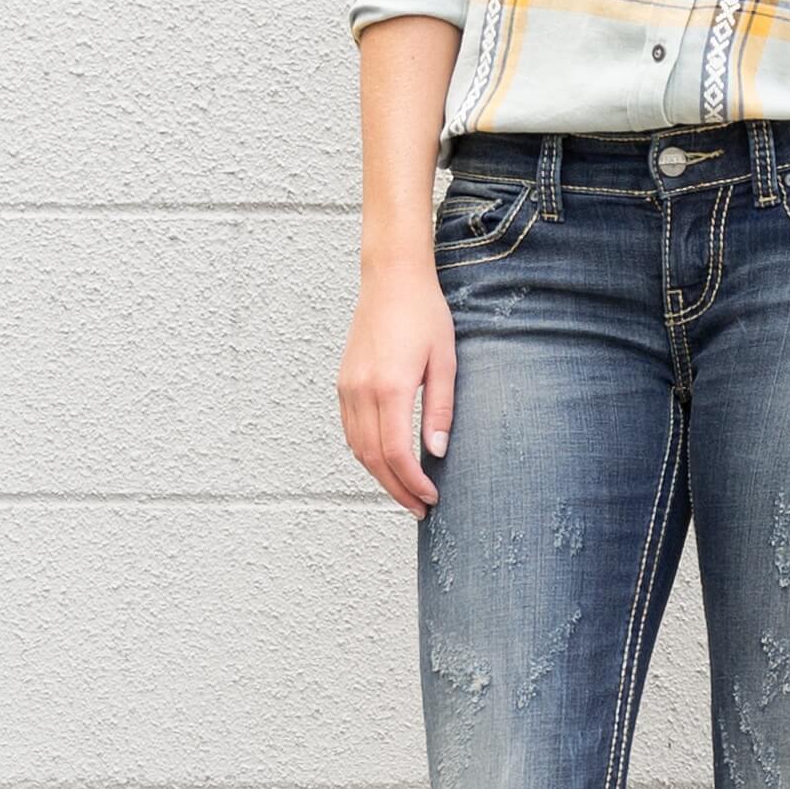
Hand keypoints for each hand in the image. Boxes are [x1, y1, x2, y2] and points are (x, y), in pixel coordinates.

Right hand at [339, 263, 457, 516]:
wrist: (391, 280)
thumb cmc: (424, 315)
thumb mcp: (445, 361)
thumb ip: (441, 408)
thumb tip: (437, 451)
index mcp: (390, 387)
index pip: (395, 453)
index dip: (412, 483)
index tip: (430, 498)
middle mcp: (362, 391)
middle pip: (373, 459)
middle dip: (396, 489)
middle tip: (420, 508)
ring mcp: (348, 387)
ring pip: (357, 449)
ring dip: (380, 476)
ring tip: (405, 492)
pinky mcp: (343, 383)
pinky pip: (350, 431)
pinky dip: (366, 454)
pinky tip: (386, 463)